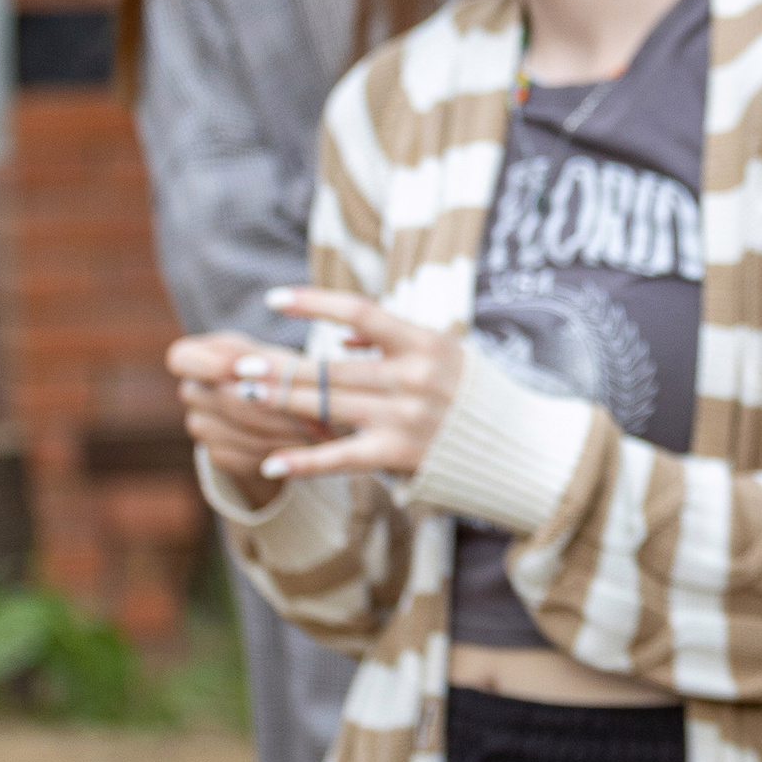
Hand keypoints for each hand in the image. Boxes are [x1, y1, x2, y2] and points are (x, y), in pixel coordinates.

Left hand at [168, 289, 465, 486]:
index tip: (274, 300)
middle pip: (329, 366)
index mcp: (423, 343)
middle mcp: (411, 377)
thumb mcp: (446, 353)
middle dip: (279, 364)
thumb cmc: (477, 397)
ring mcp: (403, 417)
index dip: (315, 304)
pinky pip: (340, 457)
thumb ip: (395, 343)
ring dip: (280, 400)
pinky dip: (304, 461)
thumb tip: (345, 336)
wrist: (523, 449)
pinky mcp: (398, 455)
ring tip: (244, 393)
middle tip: (238, 361)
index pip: (360, 314)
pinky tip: (271, 462)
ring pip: (326, 405)